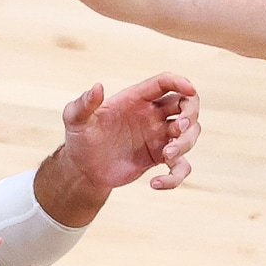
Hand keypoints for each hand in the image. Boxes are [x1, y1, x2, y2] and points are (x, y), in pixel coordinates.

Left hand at [60, 73, 199, 191]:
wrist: (83, 168)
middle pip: (186, 104)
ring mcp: (159, 136)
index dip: (180, 81)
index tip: (190, 89)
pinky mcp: (159, 158)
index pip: (165, 83)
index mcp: (136, 99)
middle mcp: (152, 115)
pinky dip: (175, 177)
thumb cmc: (79, 138)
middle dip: (190, 114)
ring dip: (185, 143)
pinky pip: (180, 166)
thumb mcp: (75, 119)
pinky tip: (155, 184)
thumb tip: (97, 88)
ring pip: (190, 134)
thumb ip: (83, 104)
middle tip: (178, 128)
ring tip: (166, 155)